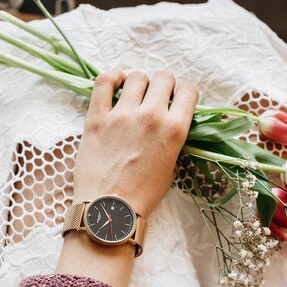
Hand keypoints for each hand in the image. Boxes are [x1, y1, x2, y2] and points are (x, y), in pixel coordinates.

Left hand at [72, 68, 198, 218]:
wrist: (110, 209)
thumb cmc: (142, 195)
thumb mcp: (171, 167)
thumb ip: (172, 139)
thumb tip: (169, 121)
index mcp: (174, 130)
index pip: (188, 91)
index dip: (184, 92)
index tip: (177, 99)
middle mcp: (151, 116)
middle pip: (164, 78)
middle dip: (163, 85)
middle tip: (156, 97)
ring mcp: (122, 115)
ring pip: (136, 77)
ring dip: (139, 83)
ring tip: (134, 94)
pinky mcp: (97, 117)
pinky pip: (103, 82)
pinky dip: (112, 77)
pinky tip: (115, 81)